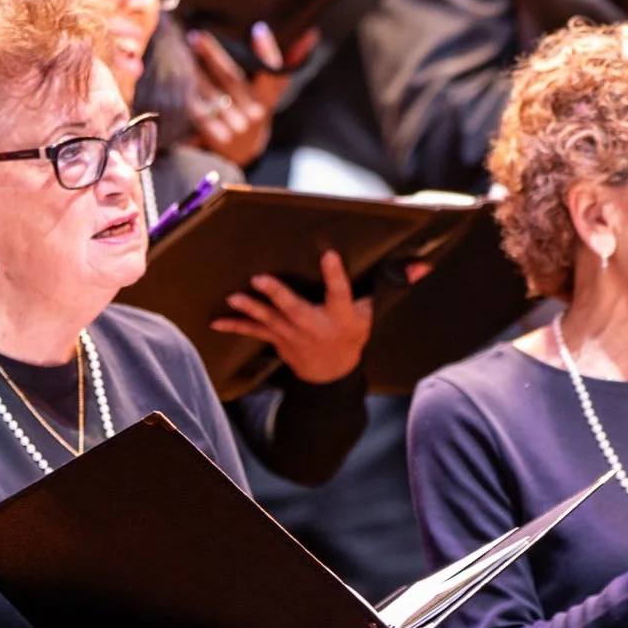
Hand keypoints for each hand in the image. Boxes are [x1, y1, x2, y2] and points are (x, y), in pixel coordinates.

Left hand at [186, 25, 289, 168]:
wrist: (240, 153)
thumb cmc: (254, 110)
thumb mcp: (270, 93)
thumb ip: (288, 64)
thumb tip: (311, 34)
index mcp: (270, 101)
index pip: (275, 73)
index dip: (268, 52)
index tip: (259, 29)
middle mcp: (255, 114)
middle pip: (232, 78)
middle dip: (213, 55)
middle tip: (197, 35)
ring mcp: (235, 127)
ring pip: (211, 92)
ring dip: (195, 70)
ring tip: (182, 50)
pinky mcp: (215, 136)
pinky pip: (199, 109)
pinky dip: (189, 91)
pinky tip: (181, 76)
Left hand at [212, 247, 371, 383]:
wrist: (332, 373)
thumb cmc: (349, 336)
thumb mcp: (368, 316)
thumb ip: (379, 290)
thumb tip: (410, 266)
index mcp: (340, 317)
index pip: (340, 294)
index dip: (335, 275)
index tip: (329, 255)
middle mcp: (314, 326)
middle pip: (295, 308)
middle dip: (277, 294)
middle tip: (260, 279)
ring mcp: (293, 335)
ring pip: (270, 319)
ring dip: (251, 309)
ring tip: (234, 298)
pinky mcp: (277, 339)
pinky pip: (254, 332)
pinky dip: (235, 326)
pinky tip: (217, 322)